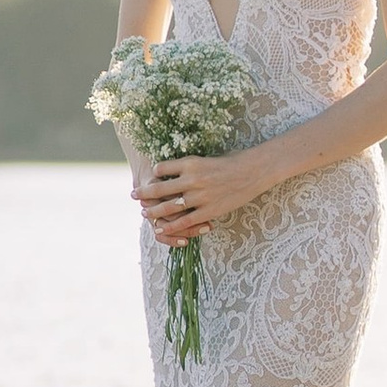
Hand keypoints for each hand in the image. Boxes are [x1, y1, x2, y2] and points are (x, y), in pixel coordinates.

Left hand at [135, 150, 263, 245]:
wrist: (253, 171)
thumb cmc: (232, 162)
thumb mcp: (207, 158)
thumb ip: (190, 165)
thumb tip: (174, 170)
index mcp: (190, 162)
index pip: (162, 168)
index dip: (153, 174)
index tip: (149, 178)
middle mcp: (192, 179)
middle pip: (160, 189)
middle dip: (144, 193)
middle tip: (133, 195)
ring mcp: (199, 196)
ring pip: (169, 207)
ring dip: (153, 211)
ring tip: (144, 213)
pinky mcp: (208, 211)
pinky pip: (184, 221)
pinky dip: (171, 227)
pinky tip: (161, 228)